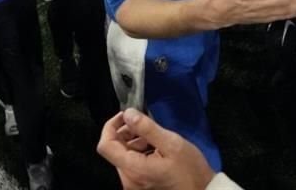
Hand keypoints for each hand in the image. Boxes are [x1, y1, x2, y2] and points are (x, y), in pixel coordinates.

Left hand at [98, 109, 214, 189]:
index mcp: (134, 169)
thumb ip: (148, 128)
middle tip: (145, 126)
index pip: (105, 146)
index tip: (126, 115)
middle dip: (126, 133)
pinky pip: (131, 164)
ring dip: (133, 142)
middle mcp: (128, 180)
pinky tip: (154, 149)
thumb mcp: (172, 144)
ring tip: (154, 138)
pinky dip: (138, 153)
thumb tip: (128, 113)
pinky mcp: (138, 186)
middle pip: (114, 150)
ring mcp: (132, 185)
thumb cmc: (189, 169)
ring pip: (123, 156)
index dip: (110, 126)